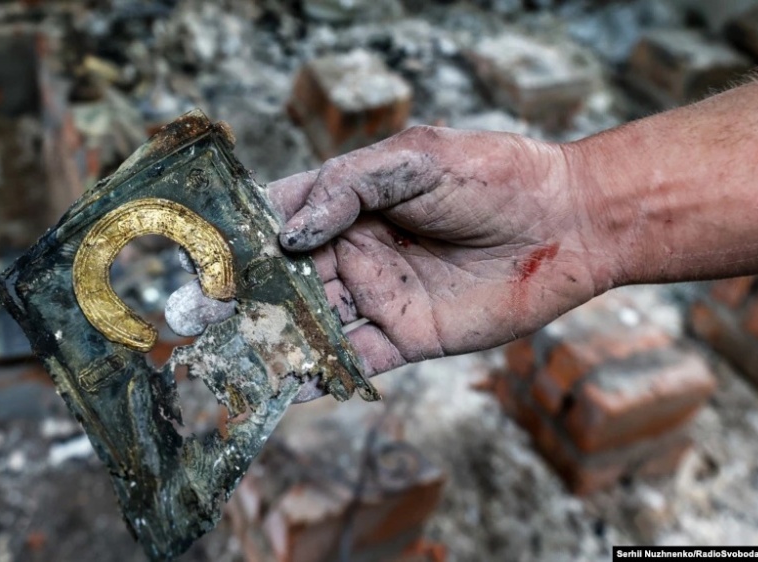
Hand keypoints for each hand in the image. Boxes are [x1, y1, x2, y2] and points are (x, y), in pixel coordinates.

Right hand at [166, 125, 609, 395]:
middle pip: (285, 280)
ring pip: (313, 324)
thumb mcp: (415, 159)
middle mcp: (356, 253)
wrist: (567, 222)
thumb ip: (347, 188)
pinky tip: (290, 384)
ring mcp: (379, 297)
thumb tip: (289, 235)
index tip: (196, 255)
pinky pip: (356, 360)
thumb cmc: (494, 175)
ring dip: (272, 340)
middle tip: (191, 319)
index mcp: (350, 203)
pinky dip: (323, 374)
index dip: (237, 238)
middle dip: (239, 299)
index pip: (279, 220)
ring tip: (226, 358)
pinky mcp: (407, 336)